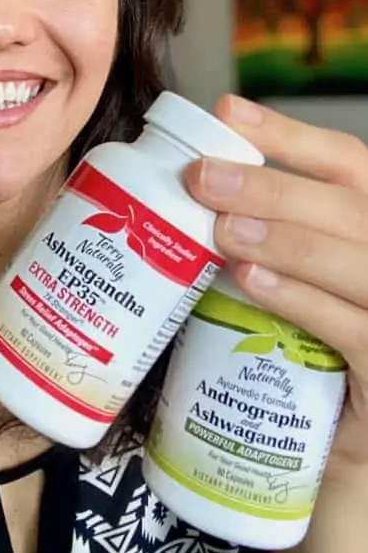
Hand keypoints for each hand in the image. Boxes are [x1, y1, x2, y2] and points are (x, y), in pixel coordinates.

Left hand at [185, 94, 367, 483]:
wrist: (346, 441)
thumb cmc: (317, 348)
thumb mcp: (304, 280)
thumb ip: (276, 235)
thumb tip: (199, 186)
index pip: (350, 165)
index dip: (291, 135)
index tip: (228, 111)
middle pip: (350, 206)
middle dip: (275, 186)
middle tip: (203, 177)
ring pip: (357, 260)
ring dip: (285, 237)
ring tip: (222, 227)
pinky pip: (352, 328)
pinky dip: (301, 298)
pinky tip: (252, 280)